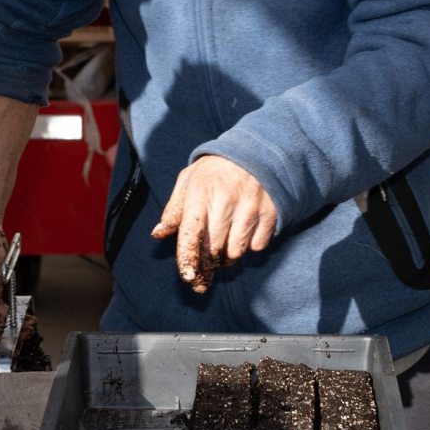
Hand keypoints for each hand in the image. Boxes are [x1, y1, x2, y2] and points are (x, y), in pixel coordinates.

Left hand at [150, 155, 276, 293]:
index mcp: (200, 192)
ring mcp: (250, 208)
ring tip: (224, 243)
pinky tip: (244, 232)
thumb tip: (158, 234)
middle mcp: (225, 201)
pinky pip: (257, 246)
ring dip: (228, 255)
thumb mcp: (189, 181)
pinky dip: (250, 246)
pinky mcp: (270, 213)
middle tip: (205, 265)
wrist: (254, 151)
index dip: (188, 258)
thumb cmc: (216, 170)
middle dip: (207, 263)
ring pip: (236, 251)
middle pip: (214, 248)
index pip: (191, 233)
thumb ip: (174, 209)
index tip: (188, 277)